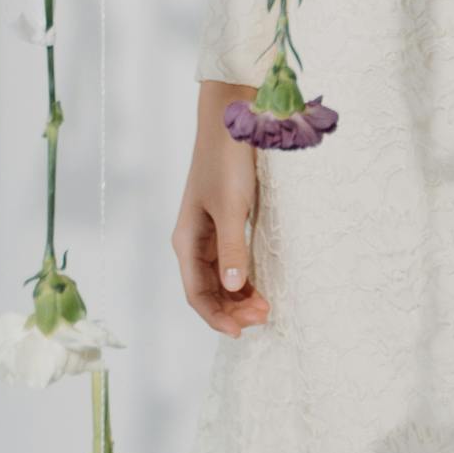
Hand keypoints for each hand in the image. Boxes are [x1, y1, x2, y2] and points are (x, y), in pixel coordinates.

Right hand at [173, 84, 269, 333]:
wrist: (232, 120)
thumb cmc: (228, 162)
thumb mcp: (232, 208)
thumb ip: (232, 249)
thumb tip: (233, 288)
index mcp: (186, 240)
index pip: (196, 293)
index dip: (216, 316)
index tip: (241, 332)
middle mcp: (194, 241)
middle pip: (208, 289)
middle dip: (232, 309)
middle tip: (265, 318)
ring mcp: (209, 232)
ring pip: (221, 278)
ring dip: (240, 296)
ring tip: (266, 308)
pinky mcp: (226, 222)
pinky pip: (231, 261)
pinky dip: (245, 277)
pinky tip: (261, 286)